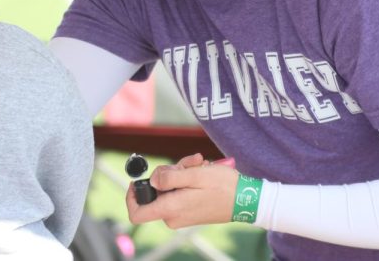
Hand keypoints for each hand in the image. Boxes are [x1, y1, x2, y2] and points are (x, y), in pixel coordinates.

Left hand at [125, 153, 239, 228]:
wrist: (246, 199)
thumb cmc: (223, 186)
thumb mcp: (196, 175)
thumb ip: (170, 177)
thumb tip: (152, 180)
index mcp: (171, 209)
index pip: (137, 213)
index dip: (132, 196)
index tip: (137, 181)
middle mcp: (173, 216)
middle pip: (155, 192)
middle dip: (168, 173)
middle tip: (188, 163)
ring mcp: (181, 215)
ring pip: (168, 189)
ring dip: (181, 173)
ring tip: (199, 164)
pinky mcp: (189, 212)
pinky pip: (178, 193)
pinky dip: (187, 180)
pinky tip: (202, 171)